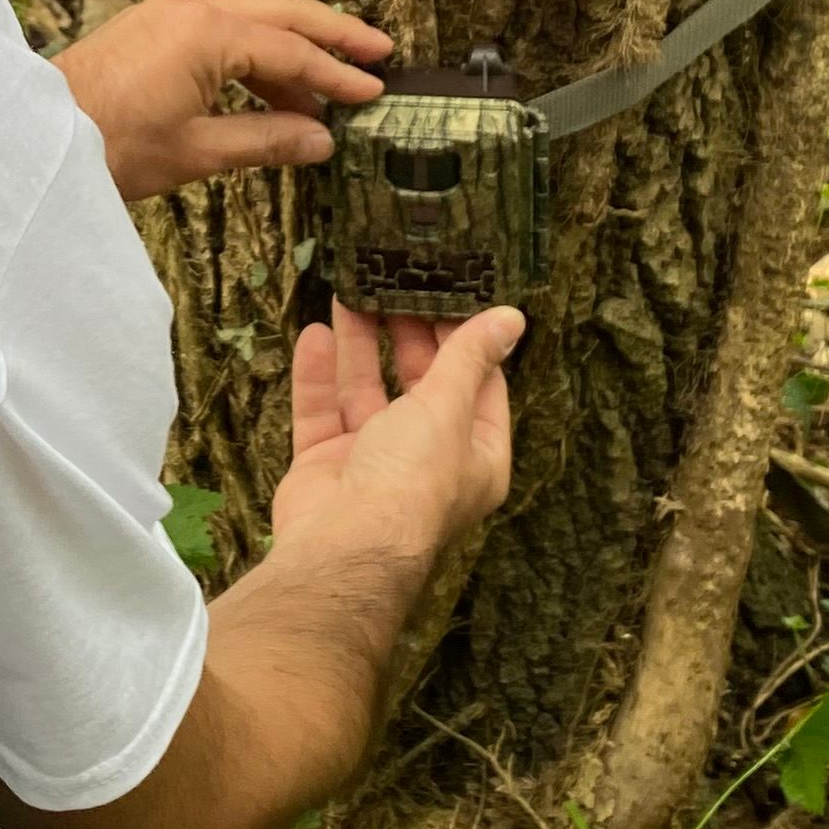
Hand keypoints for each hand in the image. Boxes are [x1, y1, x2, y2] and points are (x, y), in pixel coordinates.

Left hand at [52, 0, 391, 201]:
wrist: (37, 138)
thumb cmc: (110, 145)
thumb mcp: (197, 150)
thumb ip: (267, 139)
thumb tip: (322, 139)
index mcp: (208, 32)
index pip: (292, 52)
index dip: (338, 75)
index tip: (376, 91)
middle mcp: (193, 8)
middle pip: (282, 11)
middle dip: (332, 33)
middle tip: (378, 51)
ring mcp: (170, 12)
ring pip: (252, 15)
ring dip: (294, 46)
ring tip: (329, 85)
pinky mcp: (154, 26)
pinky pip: (222, 28)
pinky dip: (256, 54)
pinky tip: (273, 91)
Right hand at [271, 302, 522, 571]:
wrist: (344, 545)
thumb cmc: (413, 479)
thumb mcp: (450, 406)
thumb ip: (470, 357)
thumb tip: (512, 317)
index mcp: (475, 454)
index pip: (479, 384)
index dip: (466, 338)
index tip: (451, 291)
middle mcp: (427, 459)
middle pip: (420, 384)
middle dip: (407, 334)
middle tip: (396, 283)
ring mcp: (373, 463)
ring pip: (367, 393)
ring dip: (359, 346)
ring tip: (350, 292)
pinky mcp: (327, 466)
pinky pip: (323, 412)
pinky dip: (319, 377)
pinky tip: (315, 334)